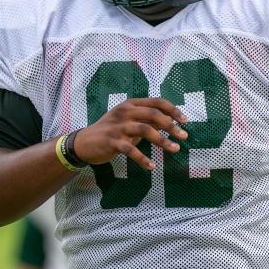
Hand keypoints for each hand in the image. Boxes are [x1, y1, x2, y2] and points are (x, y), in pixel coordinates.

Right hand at [73, 98, 188, 169]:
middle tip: (184, 136)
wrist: (84, 143)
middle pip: (153, 114)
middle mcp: (124, 112)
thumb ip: (145, 120)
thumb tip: (169, 123)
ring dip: (162, 140)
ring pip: (145, 130)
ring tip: (175, 149)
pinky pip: (131, 150)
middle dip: (171, 125)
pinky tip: (151, 166)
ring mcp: (118, 126)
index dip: (172, 110)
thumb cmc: (110, 131)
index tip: (185, 121)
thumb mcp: (127, 121)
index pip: (156, 102)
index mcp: (130, 104)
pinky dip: (143, 159)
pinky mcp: (112, 141)